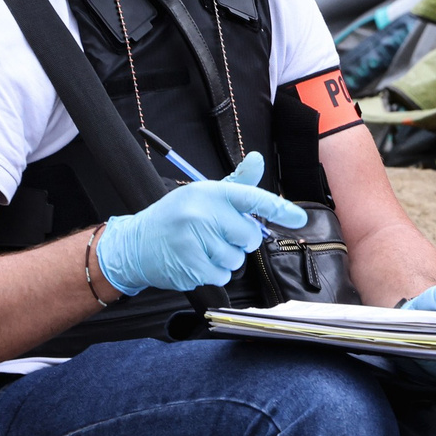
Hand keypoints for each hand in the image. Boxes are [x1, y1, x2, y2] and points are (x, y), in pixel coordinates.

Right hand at [95, 151, 305, 295]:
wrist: (135, 244)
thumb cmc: (174, 217)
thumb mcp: (202, 194)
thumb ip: (235, 183)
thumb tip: (258, 159)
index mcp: (209, 192)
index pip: (251, 198)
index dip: (279, 209)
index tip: (300, 218)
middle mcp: (203, 214)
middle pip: (250, 236)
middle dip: (239, 240)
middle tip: (216, 235)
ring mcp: (196, 241)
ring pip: (237, 259)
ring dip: (225, 259)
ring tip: (201, 248)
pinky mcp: (192, 266)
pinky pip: (223, 276)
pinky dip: (214, 273)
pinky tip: (195, 261)